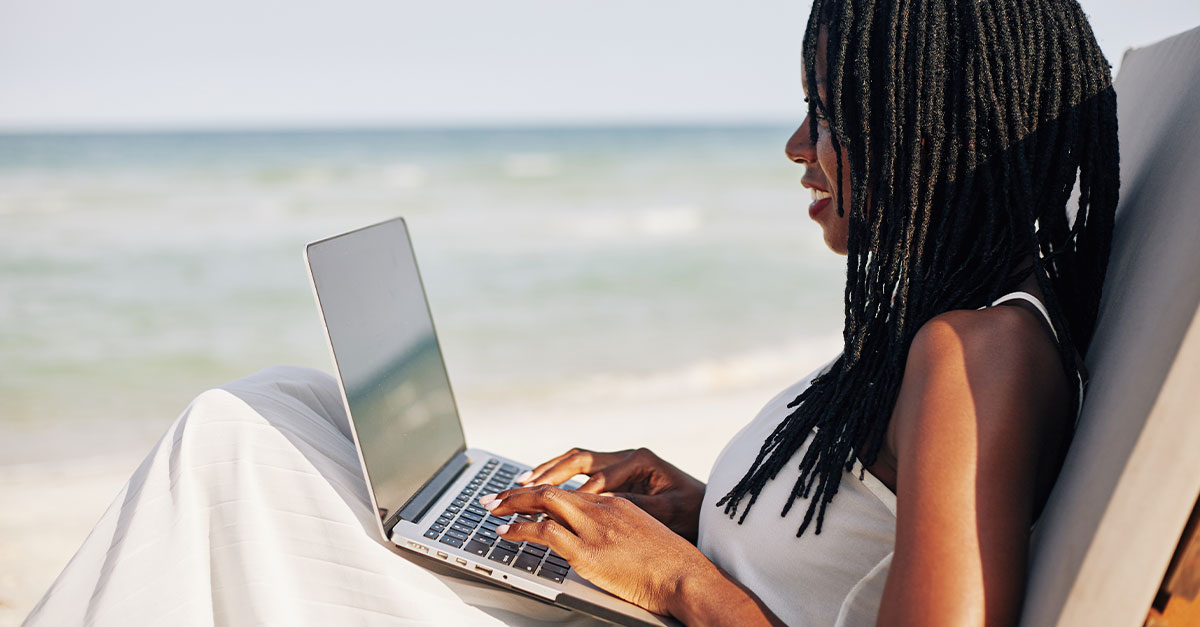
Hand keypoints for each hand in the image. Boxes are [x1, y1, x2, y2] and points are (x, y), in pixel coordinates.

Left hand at [481, 485, 719, 616]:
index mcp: (615, 503)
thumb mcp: (641, 536)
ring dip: (512, 505)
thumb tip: (597, 543)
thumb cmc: (670, 565)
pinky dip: (519, 529)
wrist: (686, 576)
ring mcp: (594, 528)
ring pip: (543, 503)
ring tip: (492, 510)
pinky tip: (506, 533)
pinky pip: (545, 532)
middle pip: (550, 490)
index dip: (541, 491)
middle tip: (495, 498)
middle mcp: (602, 509)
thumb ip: (616, 531)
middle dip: (518, 492)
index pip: (569, 491)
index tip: (524, 495)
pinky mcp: (588, 552)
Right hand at [518, 447, 705, 542]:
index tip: (556, 508)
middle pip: (579, 460)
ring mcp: (620, 464)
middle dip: (550, 473)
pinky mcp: (616, 475)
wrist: (708, 510)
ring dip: (549, 472)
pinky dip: (560, 478)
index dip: (575, 493)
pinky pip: (581, 473)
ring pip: (576, 463)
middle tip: (523, 485)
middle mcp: (627, 456)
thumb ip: (636, 504)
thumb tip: (601, 501)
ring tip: (522, 482)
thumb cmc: (692, 511)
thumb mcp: (669, 510)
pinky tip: (542, 488)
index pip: (599, 476)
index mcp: (639, 459)